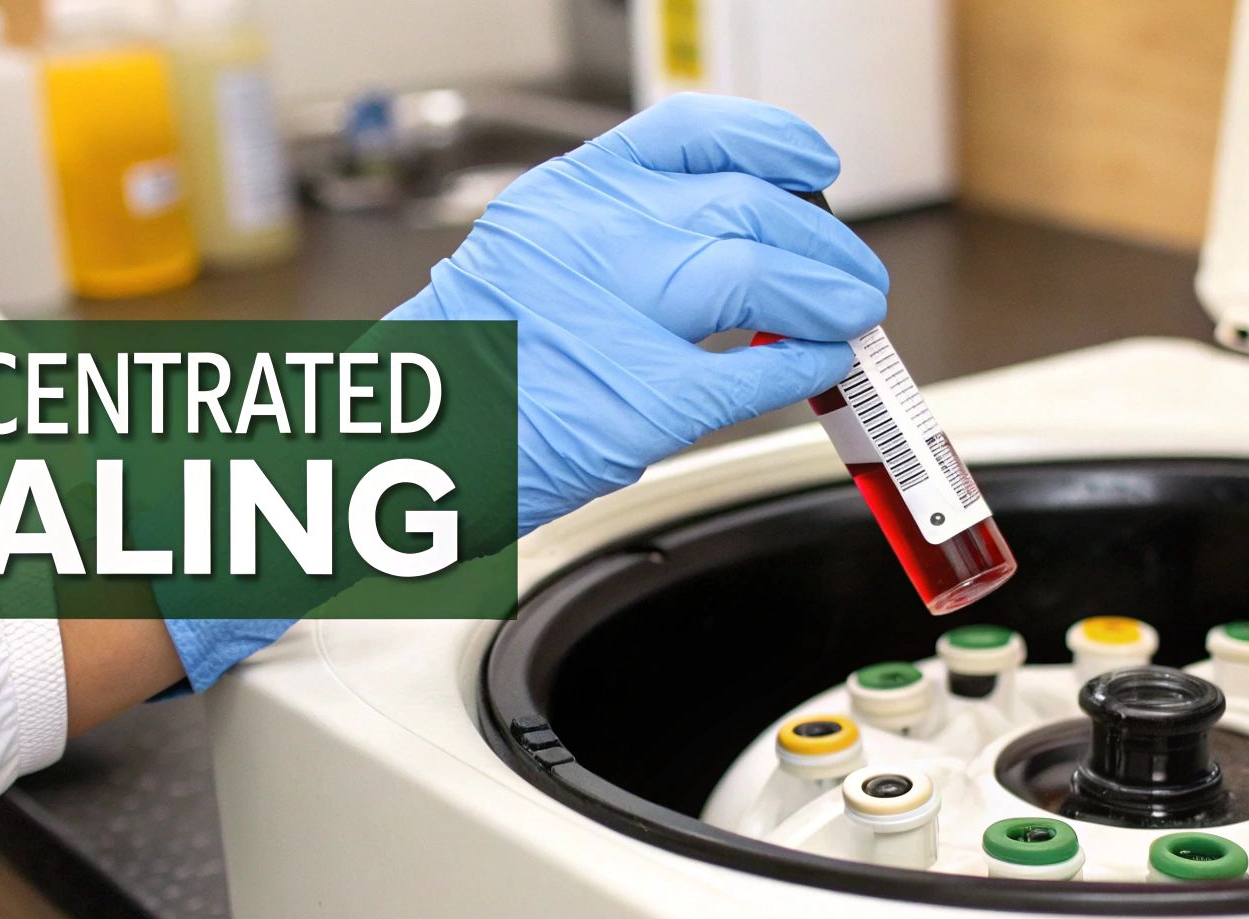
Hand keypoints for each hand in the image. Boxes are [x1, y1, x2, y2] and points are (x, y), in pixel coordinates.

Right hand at [389, 92, 889, 533]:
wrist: (398, 453)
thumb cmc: (461, 377)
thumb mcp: (526, 269)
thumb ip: (619, 247)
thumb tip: (728, 253)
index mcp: (562, 199)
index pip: (690, 136)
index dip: (770, 143)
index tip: (813, 163)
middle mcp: (588, 240)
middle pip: (745, 208)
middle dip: (819, 240)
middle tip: (850, 272)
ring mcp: (613, 315)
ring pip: (758, 273)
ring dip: (825, 294)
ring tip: (850, 313)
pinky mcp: (637, 400)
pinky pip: (750, 373)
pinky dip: (799, 367)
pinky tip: (814, 366)